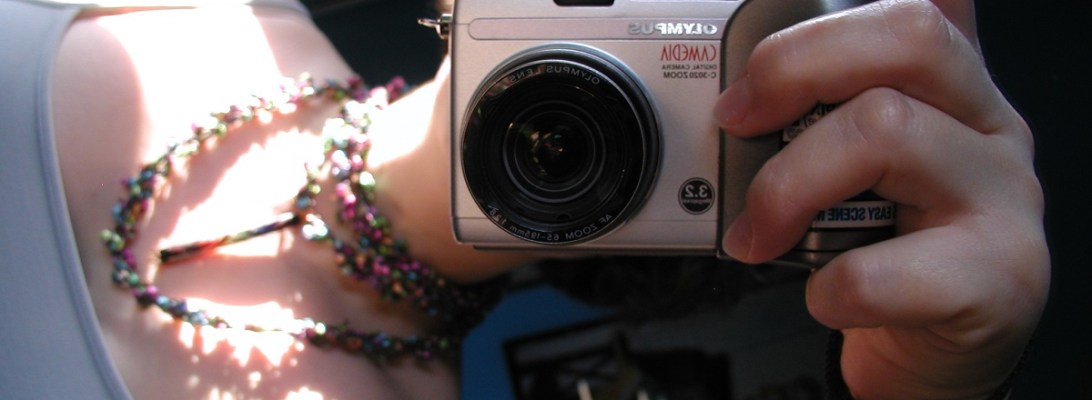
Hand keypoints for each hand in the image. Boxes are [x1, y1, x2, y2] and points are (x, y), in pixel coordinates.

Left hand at [716, 0, 1048, 397]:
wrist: (936, 353)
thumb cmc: (890, 253)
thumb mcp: (856, 169)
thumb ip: (817, 116)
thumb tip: (731, 95)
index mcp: (950, 87)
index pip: (920, 6)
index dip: (832, 17)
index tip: (755, 63)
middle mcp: (989, 123)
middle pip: (907, 40)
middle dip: (793, 71)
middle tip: (735, 123)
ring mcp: (1003, 195)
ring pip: (887, 131)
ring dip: (788, 186)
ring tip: (758, 235)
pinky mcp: (996, 276)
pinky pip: (883, 267)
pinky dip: (828, 286)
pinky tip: (825, 294)